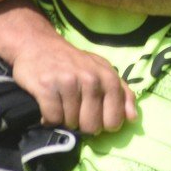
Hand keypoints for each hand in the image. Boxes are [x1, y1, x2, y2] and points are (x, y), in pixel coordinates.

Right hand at [8, 31, 136, 133]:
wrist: (38, 44)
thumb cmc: (73, 62)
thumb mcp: (102, 71)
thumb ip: (122, 93)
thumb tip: (132, 118)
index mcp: (108, 77)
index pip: (114, 120)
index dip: (103, 124)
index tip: (95, 116)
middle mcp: (90, 79)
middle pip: (91, 126)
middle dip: (82, 124)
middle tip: (75, 109)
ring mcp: (68, 82)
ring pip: (70, 123)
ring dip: (64, 119)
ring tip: (60, 102)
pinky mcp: (46, 87)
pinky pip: (52, 119)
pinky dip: (48, 118)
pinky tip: (48, 106)